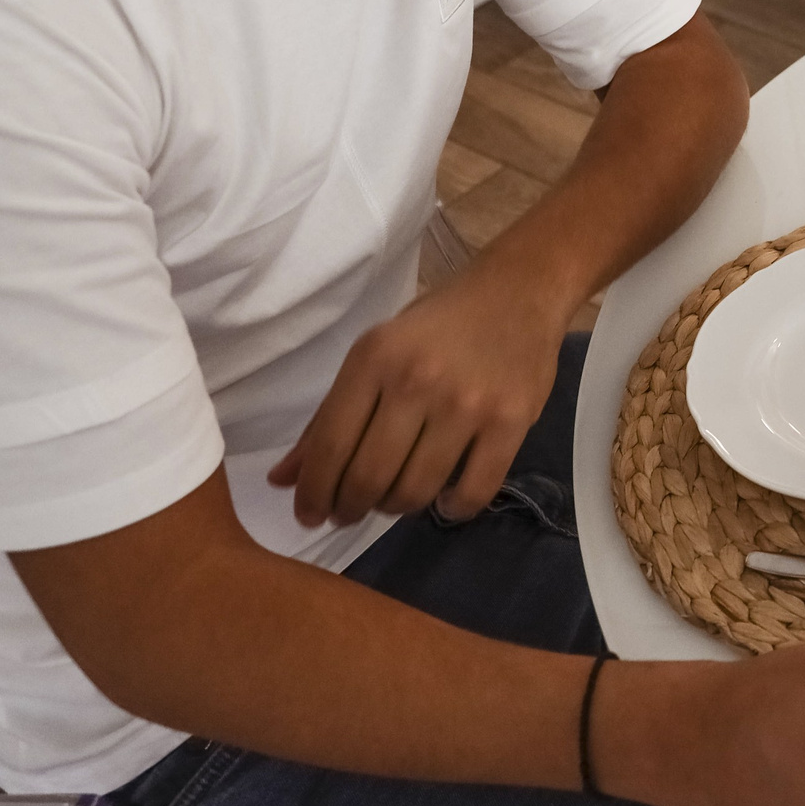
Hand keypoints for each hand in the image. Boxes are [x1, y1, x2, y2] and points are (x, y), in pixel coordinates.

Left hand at [267, 262, 566, 526]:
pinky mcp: (511, 420)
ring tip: (396, 499)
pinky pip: (474, 490)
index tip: (310, 516)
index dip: (313, 493)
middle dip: (350, 508)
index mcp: (374, 358)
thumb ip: (330, 416)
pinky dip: (453, 509)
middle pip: (369, 476)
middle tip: (351, 513)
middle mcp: (417, 380)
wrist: (521, 289)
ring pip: (416, 490)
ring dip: (397, 508)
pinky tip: (445, 501)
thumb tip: (284, 480)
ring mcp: (467, 403)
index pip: (330, 445)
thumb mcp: (376, 353)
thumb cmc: (440, 323)